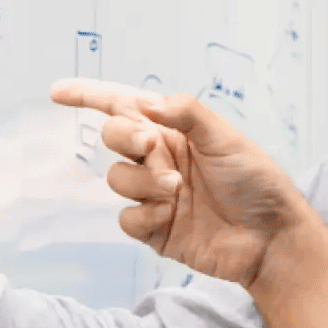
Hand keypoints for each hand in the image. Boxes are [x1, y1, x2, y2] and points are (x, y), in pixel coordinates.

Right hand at [50, 79, 316, 287]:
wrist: (270, 236)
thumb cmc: (254, 181)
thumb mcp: (224, 137)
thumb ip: (183, 113)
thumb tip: (143, 101)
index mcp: (173, 130)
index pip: (122, 106)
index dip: (88, 96)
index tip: (57, 91)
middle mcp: (158, 158)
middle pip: (112, 137)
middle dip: (124, 137)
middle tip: (151, 144)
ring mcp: (153, 194)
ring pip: (115, 178)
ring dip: (142, 180)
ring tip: (176, 189)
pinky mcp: (153, 229)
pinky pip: (126, 218)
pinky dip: (145, 214)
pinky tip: (172, 216)